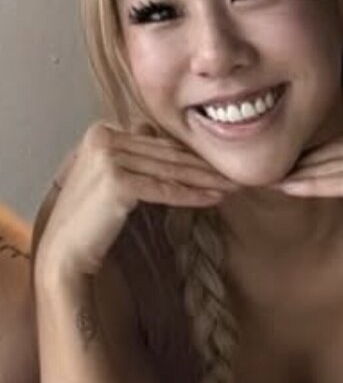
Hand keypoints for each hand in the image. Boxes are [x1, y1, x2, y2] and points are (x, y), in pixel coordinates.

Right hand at [35, 121, 238, 280]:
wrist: (66, 250)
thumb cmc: (91, 219)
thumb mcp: (111, 176)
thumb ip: (133, 156)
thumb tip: (157, 135)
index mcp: (102, 131)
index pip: (158, 143)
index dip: (190, 155)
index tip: (218, 165)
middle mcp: (103, 137)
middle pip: (166, 155)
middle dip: (204, 167)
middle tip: (235, 175)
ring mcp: (108, 157)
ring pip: (170, 171)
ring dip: (205, 180)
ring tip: (232, 187)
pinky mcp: (117, 182)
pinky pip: (164, 189)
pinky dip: (192, 195)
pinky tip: (214, 199)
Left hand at [269, 108, 342, 298]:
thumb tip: (325, 162)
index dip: (317, 153)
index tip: (287, 163)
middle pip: (342, 148)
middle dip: (305, 159)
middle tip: (271, 168)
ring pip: (338, 163)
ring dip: (303, 172)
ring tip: (274, 179)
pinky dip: (315, 184)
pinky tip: (291, 189)